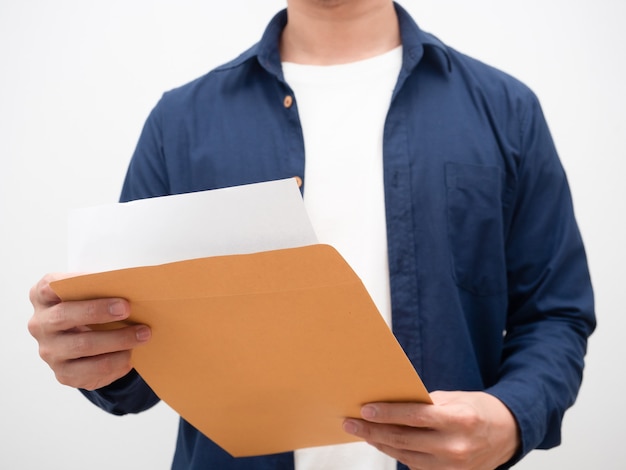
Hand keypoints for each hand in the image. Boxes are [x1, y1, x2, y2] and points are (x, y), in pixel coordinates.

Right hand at [28, 273, 150, 390]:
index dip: (76, 281)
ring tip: (143, 334)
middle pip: (64, 316)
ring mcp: (49, 351)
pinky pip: (91, 369)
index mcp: (43, 296)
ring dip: (118, 339)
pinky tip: (132, 354)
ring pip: (83, 345)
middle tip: (127, 309)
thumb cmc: (92, 310)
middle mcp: (40, 324)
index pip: (50, 285)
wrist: (87, 346)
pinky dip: (116, 360)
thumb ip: (101, 290)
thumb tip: (132, 288)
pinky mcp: (64, 373)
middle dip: (98, 311)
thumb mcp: (92, 296)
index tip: (105, 281)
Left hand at [343, 391, 519, 469]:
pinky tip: (381, 441)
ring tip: (360, 432)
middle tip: (350, 422)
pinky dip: (395, 452)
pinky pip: (414, 465)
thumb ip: (425, 403)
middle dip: (373, 430)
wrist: (507, 434)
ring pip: (405, 455)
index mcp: (459, 419)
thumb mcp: (454, 398)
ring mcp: (452, 466)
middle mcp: (456, 446)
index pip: (415, 417)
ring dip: (379, 443)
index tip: (364, 409)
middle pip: (404, 439)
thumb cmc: (476, 409)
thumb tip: (390, 404)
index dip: (387, 413)